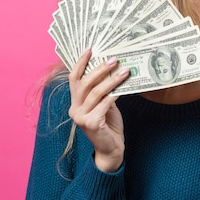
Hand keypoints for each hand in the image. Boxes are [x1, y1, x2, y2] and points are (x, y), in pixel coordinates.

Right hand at [68, 49, 129, 172]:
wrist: (111, 149)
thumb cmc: (109, 125)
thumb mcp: (104, 104)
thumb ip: (102, 91)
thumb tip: (111, 69)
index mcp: (75, 102)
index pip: (74, 79)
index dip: (80, 63)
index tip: (90, 49)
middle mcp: (74, 109)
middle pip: (85, 83)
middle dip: (100, 69)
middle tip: (114, 59)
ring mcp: (81, 117)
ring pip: (96, 92)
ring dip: (111, 80)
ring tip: (124, 71)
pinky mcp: (91, 123)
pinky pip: (104, 104)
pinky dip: (115, 94)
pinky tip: (124, 88)